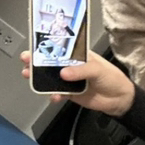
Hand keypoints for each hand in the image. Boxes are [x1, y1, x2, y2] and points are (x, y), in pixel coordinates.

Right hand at [20, 49, 134, 116]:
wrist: (119, 99)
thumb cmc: (112, 78)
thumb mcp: (98, 69)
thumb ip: (81, 70)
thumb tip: (64, 73)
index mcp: (78, 54)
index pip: (60, 47)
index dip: (47, 45)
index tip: (35, 45)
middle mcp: (71, 65)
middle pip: (51, 61)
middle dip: (37, 60)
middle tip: (26, 60)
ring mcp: (69, 79)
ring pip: (50, 77)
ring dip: (40, 78)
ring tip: (29, 77)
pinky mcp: (69, 93)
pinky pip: (57, 93)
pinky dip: (53, 95)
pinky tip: (53, 96)